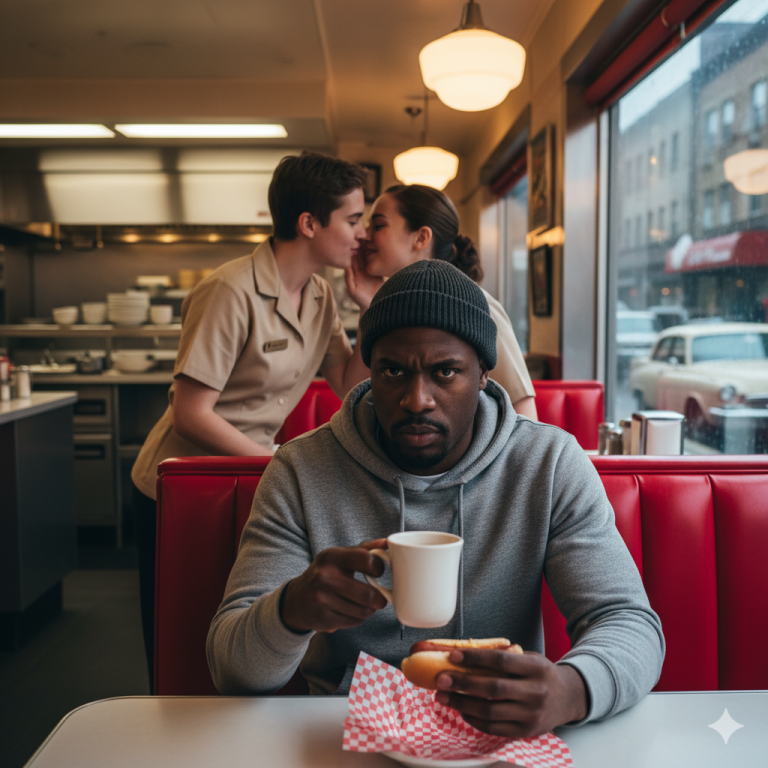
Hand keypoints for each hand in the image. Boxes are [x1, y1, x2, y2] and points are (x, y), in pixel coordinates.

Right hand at [281, 538, 388, 632]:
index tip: (378, 571)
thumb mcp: (340, 557)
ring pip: (363, 611)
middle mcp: (324, 576)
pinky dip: (358, 618)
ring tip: (363, 604)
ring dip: (369, 609)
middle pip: (368, 593)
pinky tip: (350, 611)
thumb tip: (387, 542)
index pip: (366, 559)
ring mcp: (322, 599)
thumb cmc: (325, 574)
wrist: (296, 600)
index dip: (378, 567)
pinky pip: (355, 622)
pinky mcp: (323, 619)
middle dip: (379, 598)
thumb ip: (364, 549)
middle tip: (379, 597)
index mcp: (331, 556)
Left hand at [345, 245, 382, 311]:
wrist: (374, 307)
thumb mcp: (352, 290)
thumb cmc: (361, 301)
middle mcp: (361, 272)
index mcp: (354, 275)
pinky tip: (377, 248)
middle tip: (359, 236)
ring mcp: (369, 272)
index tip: (351, 242)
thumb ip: (349, 278)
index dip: (351, 252)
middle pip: (359, 257)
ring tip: (367, 239)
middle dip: (359, 247)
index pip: (352, 261)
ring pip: (368, 259)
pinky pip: (376, 263)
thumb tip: (346, 266)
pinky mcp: (377, 274)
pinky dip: (375, 256)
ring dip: (367, 250)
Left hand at [434, 649, 587, 738]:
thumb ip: (504, 657)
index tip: (453, 656)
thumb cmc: (541, 673)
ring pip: (490, 711)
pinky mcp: (526, 731)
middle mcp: (535, 692)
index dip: (475, 658)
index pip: (500, 661)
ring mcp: (531, 715)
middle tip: (441, 678)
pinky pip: (494, 728)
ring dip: (462, 704)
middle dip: (463, 683)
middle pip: (492, 688)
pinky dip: (474, 719)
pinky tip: (461, 710)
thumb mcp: (529, 658)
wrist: (569, 698)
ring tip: (443, 696)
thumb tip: (465, 654)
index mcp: (536, 668)